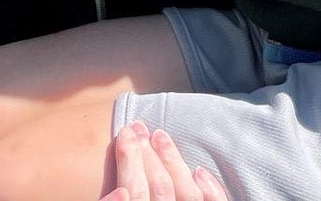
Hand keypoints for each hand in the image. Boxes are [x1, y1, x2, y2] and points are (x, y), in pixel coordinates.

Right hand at [103, 121, 231, 200]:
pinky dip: (210, 190)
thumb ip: (110, 200)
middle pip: (159, 189)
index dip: (127, 161)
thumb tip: (117, 190)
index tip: (124, 134)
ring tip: (159, 134)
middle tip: (136, 126)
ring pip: (186, 194)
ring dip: (172, 160)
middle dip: (146, 153)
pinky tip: (200, 171)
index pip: (132, 193)